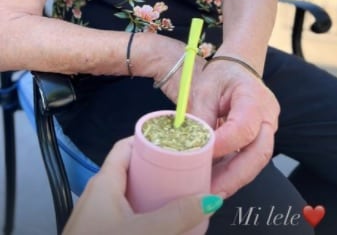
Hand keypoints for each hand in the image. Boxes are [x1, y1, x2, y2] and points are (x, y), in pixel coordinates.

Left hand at [63, 137, 222, 234]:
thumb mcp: (144, 232)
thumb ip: (177, 216)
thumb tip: (209, 199)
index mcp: (104, 182)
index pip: (126, 147)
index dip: (149, 140)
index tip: (174, 142)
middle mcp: (98, 194)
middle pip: (131, 170)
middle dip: (157, 170)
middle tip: (183, 170)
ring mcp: (97, 215)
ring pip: (129, 194)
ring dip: (152, 194)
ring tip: (178, 195)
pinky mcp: (99, 232)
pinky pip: (125, 214)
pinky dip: (144, 213)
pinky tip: (161, 224)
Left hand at [189, 60, 279, 197]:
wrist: (238, 68)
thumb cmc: (221, 75)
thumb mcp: (203, 89)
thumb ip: (200, 117)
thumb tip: (190, 149)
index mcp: (254, 97)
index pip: (243, 128)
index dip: (223, 146)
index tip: (200, 158)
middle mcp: (268, 116)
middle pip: (258, 154)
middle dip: (233, 177)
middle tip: (208, 193)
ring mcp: (268, 130)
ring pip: (256, 162)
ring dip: (233, 180)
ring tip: (208, 191)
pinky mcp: (261, 139)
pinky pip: (250, 160)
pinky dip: (234, 173)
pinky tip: (215, 182)